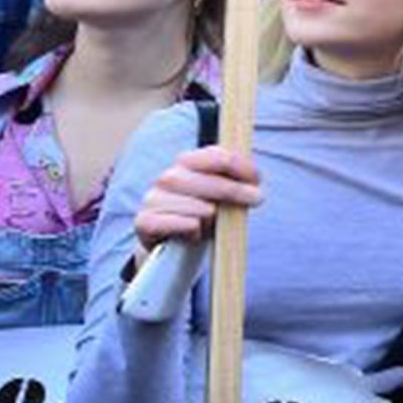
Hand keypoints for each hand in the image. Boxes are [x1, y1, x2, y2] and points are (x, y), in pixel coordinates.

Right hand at [133, 146, 260, 248]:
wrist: (176, 246)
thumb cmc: (206, 216)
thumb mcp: (224, 196)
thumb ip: (236, 184)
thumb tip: (254, 186)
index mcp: (188, 163)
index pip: (215, 156)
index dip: (240, 166)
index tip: (258, 180)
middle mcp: (168, 177)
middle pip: (205, 179)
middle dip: (233, 190)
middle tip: (256, 199)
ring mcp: (153, 199)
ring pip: (194, 204)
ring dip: (210, 214)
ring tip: (213, 221)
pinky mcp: (144, 222)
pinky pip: (174, 223)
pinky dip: (190, 228)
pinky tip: (194, 233)